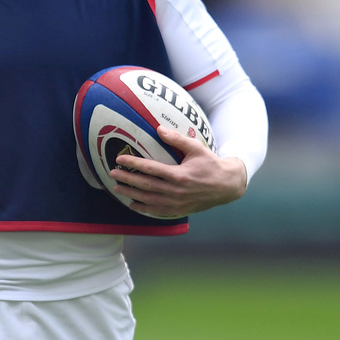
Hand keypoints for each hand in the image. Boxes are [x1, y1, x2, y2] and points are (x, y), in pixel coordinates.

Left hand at [109, 127, 246, 218]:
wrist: (227, 186)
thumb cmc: (210, 164)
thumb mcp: (196, 148)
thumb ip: (177, 139)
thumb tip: (159, 128)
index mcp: (179, 175)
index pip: (151, 169)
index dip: (133, 164)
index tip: (119, 159)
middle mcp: (176, 191)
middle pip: (146, 186)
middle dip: (127, 180)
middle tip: (112, 174)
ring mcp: (177, 203)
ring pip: (149, 200)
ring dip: (131, 195)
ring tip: (117, 189)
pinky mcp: (180, 210)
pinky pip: (158, 211)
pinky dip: (144, 209)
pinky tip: (133, 204)